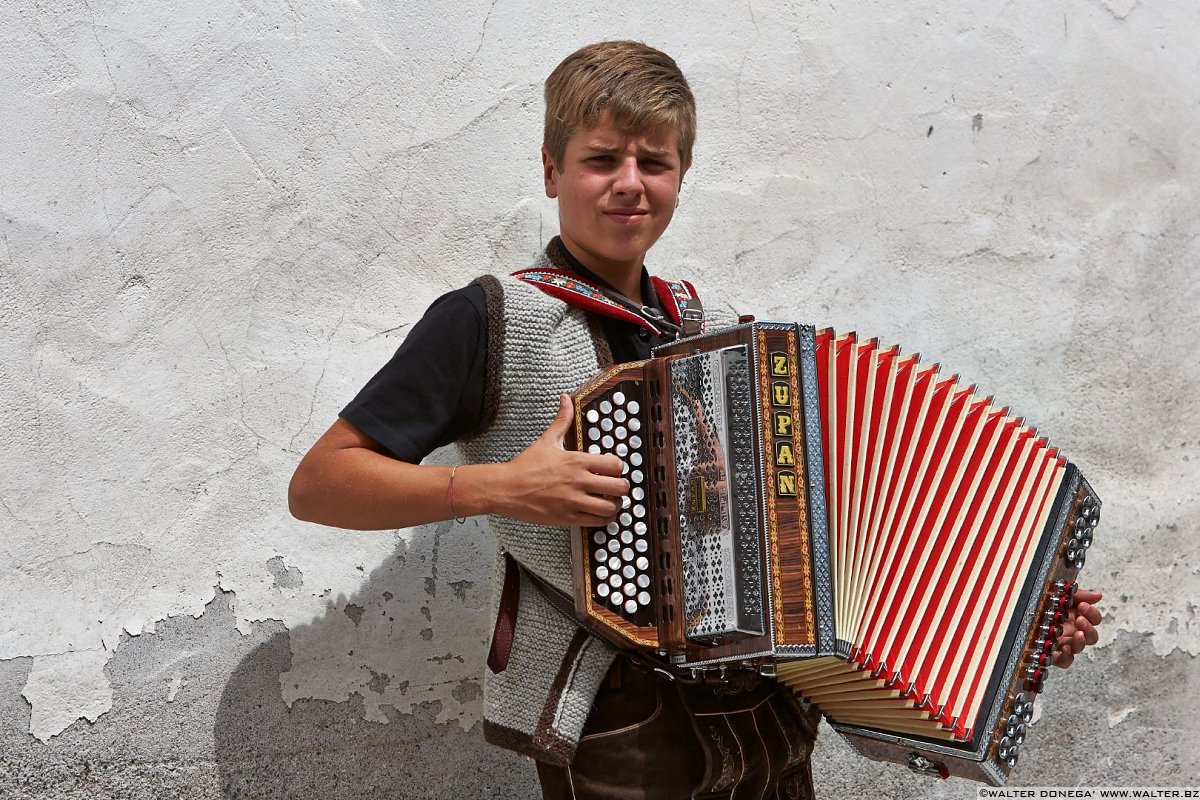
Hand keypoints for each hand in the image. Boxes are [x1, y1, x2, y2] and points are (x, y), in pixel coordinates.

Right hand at [494, 394, 628, 527]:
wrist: (506, 488)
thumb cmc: (526, 466)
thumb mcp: (547, 440)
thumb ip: (562, 420)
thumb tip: (566, 399)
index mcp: (577, 461)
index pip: (615, 465)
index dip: (618, 468)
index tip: (613, 470)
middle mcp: (579, 481)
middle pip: (619, 487)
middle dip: (622, 488)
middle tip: (616, 488)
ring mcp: (574, 501)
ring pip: (611, 507)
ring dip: (615, 505)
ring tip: (609, 502)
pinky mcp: (568, 518)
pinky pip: (597, 522)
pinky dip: (603, 519)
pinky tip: (599, 513)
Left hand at [1053, 588, 1102, 668]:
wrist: (1025, 612)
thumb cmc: (1045, 606)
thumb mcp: (1062, 596)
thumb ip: (1080, 595)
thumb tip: (1097, 595)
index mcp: (1077, 619)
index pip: (1094, 620)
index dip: (1092, 613)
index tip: (1083, 605)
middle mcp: (1073, 632)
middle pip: (1091, 637)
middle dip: (1088, 628)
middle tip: (1080, 619)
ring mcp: (1065, 643)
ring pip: (1079, 648)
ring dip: (1080, 642)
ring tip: (1076, 634)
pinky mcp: (1054, 653)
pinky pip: (1064, 661)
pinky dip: (1065, 657)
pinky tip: (1062, 649)